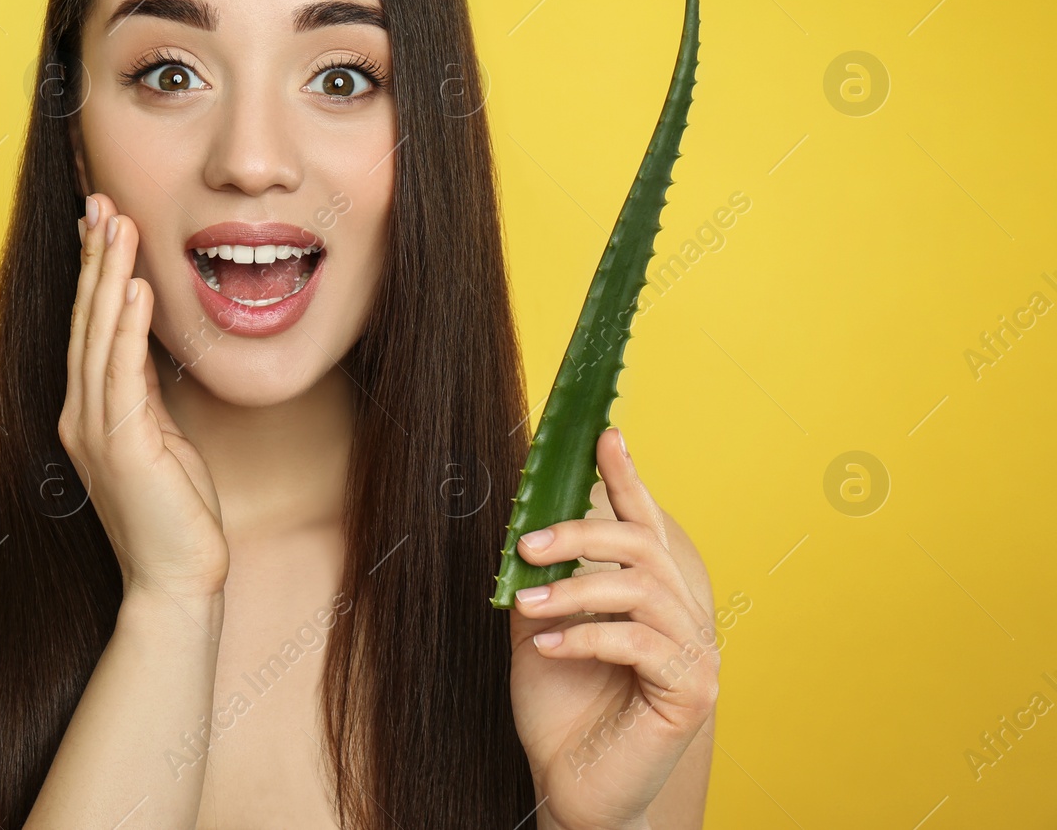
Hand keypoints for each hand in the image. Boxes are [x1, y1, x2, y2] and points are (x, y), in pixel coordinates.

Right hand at [58, 193, 228, 603]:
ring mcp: (95, 431)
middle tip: (98, 201)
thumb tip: (144, 348)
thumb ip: (145, 394)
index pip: (88, 328)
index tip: (99, 222)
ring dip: (107, 277)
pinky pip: (121, 375)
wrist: (175, 582)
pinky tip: (135, 287)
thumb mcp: (160, 439)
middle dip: (92, 258)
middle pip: (84, 321)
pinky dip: (126, 327)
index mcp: (88, 413)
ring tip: (116, 225)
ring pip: (97, 337)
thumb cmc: (173, 515)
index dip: (92, 273)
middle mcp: (80, 416)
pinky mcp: (121, 446)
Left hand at [507, 428, 716, 829]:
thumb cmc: (562, 713)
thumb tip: (526, 533)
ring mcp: (695, 656)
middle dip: (583, 532)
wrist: (571, 787)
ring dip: (576, 590)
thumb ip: (546, 584)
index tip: (606, 435)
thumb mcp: (542, 632)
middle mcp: (683, 619)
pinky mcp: (691, 693)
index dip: (628, 478)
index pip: (645, 527)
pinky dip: (587, 637)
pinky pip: (639, 643)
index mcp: (652, 599)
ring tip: (528, 604)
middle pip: (643, 547)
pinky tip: (549, 647)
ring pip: (641, 591)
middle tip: (528, 544)